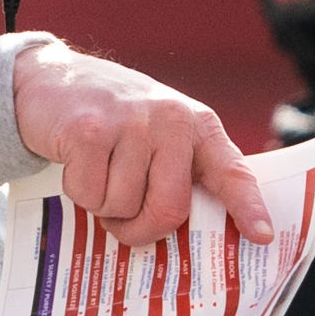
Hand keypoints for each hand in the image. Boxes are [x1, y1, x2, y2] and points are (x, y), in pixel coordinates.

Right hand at [9, 40, 274, 247]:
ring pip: (122, 207)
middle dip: (142, 229)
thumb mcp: (160, 132)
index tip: (262, 236)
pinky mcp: (87, 131)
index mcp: (197, 126)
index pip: (231, 171)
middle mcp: (171, 120)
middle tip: (125, 221)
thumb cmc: (114, 120)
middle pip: (168, 209)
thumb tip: (192, 232)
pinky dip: (78, 192)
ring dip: (104, 207)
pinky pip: (89, 195)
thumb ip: (182, 170)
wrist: (52, 79)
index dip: (248, 207)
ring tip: (99, 174)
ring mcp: (129, 123)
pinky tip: (77, 163)